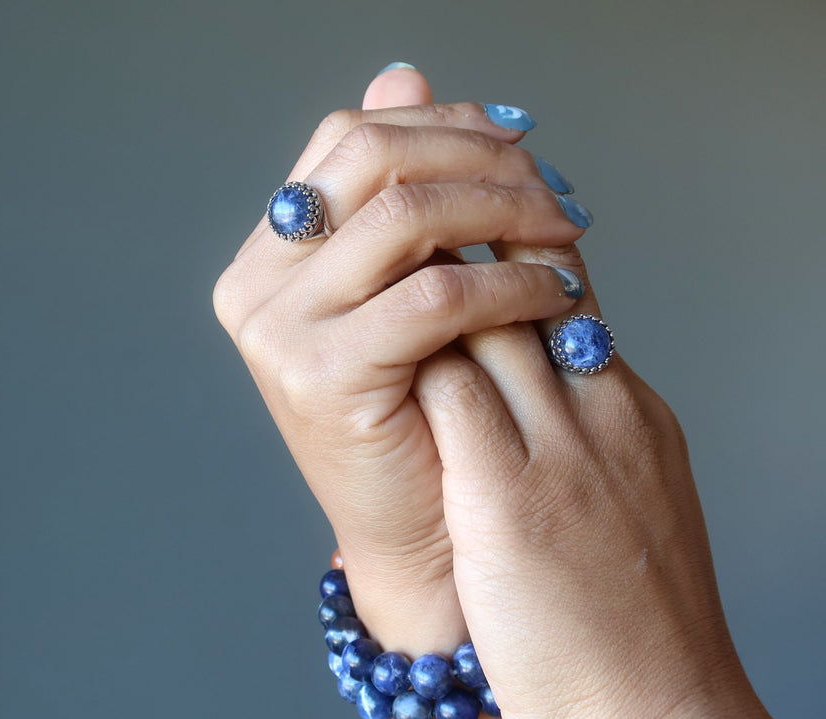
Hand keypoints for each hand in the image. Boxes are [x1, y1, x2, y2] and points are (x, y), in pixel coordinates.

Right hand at [213, 68, 585, 666]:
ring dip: (506, 211)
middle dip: (481, 158)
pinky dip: (511, 283)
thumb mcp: (412, 286)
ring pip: (406, 216)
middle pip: (373, 157)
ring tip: (566, 234)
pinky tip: (560, 295)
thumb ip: (407, 189)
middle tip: (552, 185)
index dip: (446, 125)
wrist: (426, 538)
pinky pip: (434, 296)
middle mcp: (259, 280)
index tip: (522, 143)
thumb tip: (403, 72)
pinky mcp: (321, 375)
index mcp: (274, 249)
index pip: (354, 138)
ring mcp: (279, 328)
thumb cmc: (431, 414)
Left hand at [413, 225, 821, 718]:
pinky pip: (451, 390)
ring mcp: (560, 449)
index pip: (569, 295)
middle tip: (408, 231)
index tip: (463, 231)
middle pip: (527, 288)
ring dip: (430, 290)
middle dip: (464, 247)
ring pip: (485, 320)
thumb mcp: (635, 494)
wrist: (660, 709)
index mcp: (633, 411)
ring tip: (382, 276)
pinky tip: (372, 344)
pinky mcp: (509, 499)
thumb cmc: (643, 620)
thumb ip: (593, 426)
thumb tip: (541, 385)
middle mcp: (602, 412)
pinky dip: (412, 356)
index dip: (511, 251)